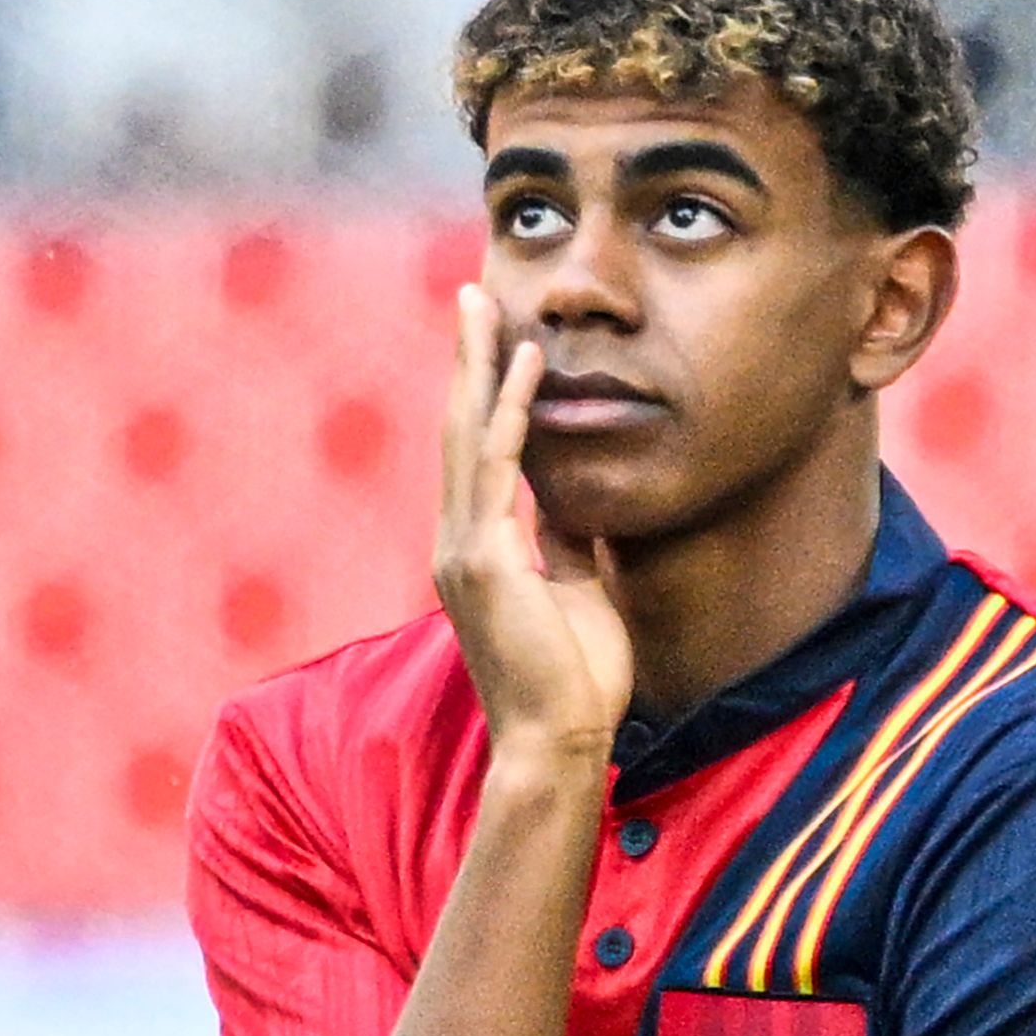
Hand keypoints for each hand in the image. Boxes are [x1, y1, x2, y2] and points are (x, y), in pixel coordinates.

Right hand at [435, 284, 633, 765]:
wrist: (559, 741)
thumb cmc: (574, 682)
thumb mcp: (578, 591)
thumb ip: (567, 543)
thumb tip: (575, 501)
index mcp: (477, 551)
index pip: (476, 453)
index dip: (482, 392)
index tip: (494, 338)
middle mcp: (458, 542)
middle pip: (457, 428)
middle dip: (466, 358)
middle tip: (473, 293)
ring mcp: (465, 549)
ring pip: (467, 434)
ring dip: (478, 363)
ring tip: (485, 303)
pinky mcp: (487, 560)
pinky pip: (499, 468)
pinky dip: (512, 411)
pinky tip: (527, 364)